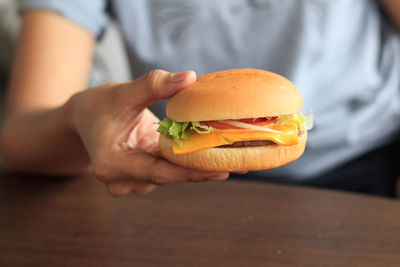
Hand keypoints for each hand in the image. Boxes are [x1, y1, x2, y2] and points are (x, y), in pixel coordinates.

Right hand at [70, 70, 228, 196]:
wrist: (85, 119)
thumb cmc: (99, 106)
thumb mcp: (123, 92)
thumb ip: (154, 85)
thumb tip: (190, 77)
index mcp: (112, 164)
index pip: (158, 172)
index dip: (190, 173)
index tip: (221, 171)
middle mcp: (123, 179)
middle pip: (169, 177)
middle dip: (202, 168)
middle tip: (239, 162)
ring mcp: (133, 180)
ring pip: (171, 174)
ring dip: (196, 164)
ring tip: (229, 153)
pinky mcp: (143, 174)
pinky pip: (169, 170)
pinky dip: (187, 161)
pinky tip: (210, 152)